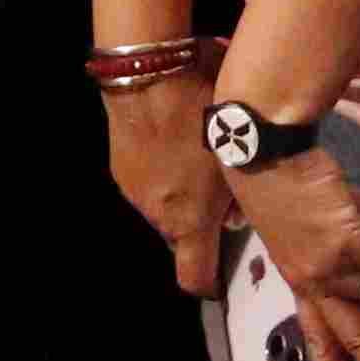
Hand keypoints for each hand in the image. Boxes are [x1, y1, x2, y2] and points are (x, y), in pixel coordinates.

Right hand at [101, 72, 231, 294]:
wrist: (150, 76)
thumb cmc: (205, 114)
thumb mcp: (238, 156)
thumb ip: (239, 194)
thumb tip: (236, 212)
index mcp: (190, 222)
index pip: (194, 279)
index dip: (208, 284)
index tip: (221, 278)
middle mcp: (158, 216)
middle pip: (181, 237)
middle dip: (200, 224)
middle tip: (222, 194)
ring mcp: (134, 191)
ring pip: (165, 207)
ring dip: (181, 194)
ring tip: (198, 156)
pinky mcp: (120, 167)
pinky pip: (148, 182)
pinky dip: (163, 172)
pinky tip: (175, 139)